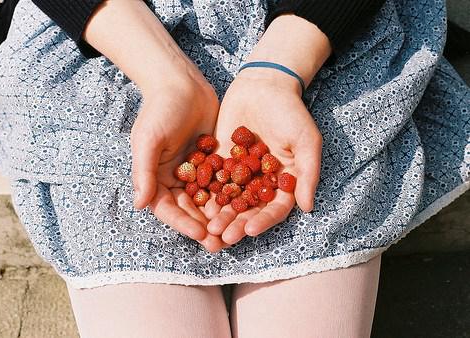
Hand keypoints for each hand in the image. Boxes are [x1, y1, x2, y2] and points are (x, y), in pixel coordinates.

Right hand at [131, 80, 229, 251]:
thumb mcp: (148, 140)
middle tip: (221, 244)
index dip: (183, 223)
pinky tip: (247, 206)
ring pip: (209, 200)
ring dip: (220, 217)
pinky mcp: (213, 161)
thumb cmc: (159, 110)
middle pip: (190, 210)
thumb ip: (144, 172)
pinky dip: (232, 195)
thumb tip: (139, 205)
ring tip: (236, 232)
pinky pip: (223, 182)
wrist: (181, 83)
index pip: (168, 208)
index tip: (200, 234)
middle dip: (205, 227)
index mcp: (156, 178)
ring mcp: (196, 171)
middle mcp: (175, 179)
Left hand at [204, 68, 322, 244]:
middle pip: (249, 210)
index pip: (274, 208)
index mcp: (284, 182)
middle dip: (237, 224)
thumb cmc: (290, 112)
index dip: (264, 221)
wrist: (263, 85)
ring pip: (229, 200)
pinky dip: (206, 193)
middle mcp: (261, 182)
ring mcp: (240, 173)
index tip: (250, 231)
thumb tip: (308, 207)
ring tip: (208, 228)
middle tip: (222, 236)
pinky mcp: (221, 161)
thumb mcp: (306, 140)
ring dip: (220, 215)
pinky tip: (195, 204)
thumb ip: (308, 173)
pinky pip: (213, 180)